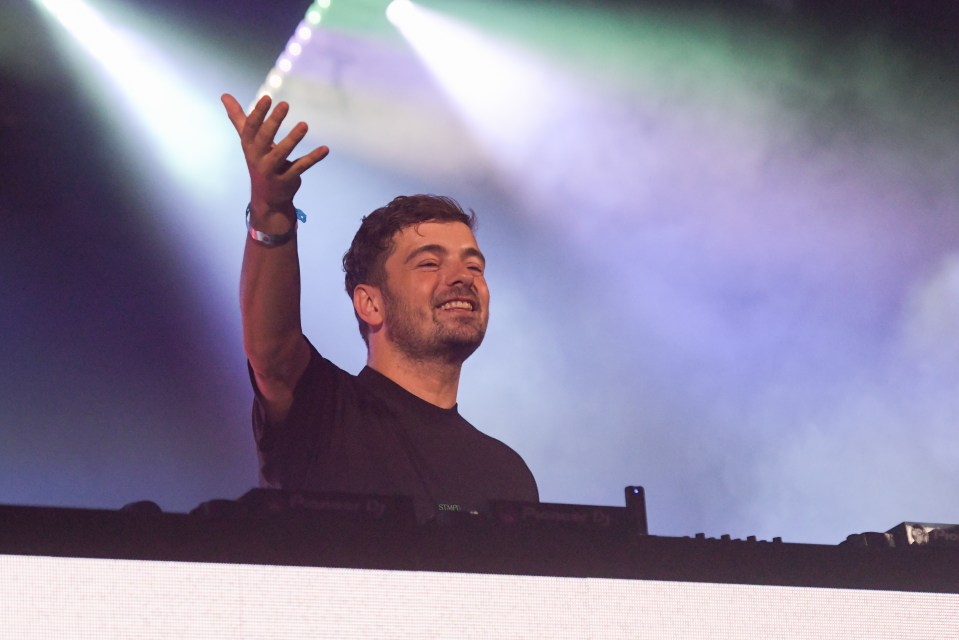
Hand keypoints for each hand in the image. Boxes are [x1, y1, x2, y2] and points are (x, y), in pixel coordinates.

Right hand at [222, 93, 329, 218]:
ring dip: (292, 139)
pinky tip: (325, 149)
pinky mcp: (287, 180)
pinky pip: (300, 167)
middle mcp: (257, 158)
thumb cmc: (258, 161)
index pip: (250, 128)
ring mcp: (271, 171)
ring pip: (281, 154)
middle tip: (285, 104)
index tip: (267, 97)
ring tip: (304, 125)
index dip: (258, 113)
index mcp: (249, 146)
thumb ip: (239, 118)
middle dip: (273, 122)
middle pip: (264, 138)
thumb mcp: (248, 140)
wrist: (266, 197)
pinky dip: (313, 158)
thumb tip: (224, 95)